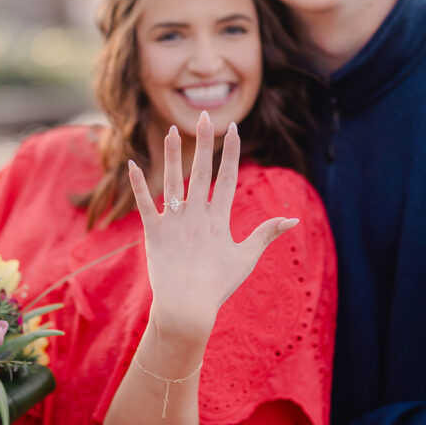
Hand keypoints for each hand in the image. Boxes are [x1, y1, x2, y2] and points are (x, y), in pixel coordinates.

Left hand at [128, 112, 298, 345]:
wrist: (187, 307)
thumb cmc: (218, 285)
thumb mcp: (246, 258)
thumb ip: (267, 233)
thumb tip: (294, 218)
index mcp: (219, 219)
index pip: (227, 177)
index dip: (230, 152)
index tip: (233, 128)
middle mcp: (197, 215)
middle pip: (202, 171)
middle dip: (205, 142)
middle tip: (206, 116)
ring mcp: (174, 222)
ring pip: (172, 181)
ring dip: (171, 154)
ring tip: (170, 130)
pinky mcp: (153, 233)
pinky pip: (144, 204)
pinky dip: (138, 184)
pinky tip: (132, 164)